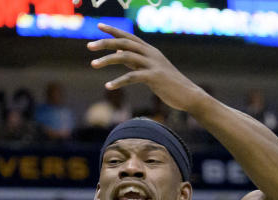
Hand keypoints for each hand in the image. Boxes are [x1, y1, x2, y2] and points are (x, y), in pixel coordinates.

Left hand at [88, 23, 205, 112]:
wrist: (188, 95)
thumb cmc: (168, 84)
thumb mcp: (150, 70)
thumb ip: (135, 61)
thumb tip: (119, 54)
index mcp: (149, 51)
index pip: (128, 37)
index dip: (113, 31)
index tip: (98, 26)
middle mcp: (151, 53)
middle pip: (124, 43)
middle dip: (105, 43)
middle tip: (89, 46)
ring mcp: (153, 64)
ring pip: (126, 57)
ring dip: (107, 60)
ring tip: (93, 65)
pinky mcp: (155, 77)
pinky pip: (132, 77)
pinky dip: (119, 81)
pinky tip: (108, 86)